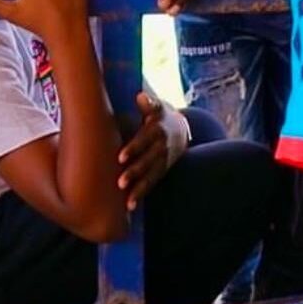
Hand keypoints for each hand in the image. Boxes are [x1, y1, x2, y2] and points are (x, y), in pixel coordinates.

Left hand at [117, 92, 188, 209]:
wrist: (182, 129)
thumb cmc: (160, 116)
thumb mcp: (158, 107)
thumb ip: (149, 103)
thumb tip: (141, 97)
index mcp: (158, 129)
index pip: (145, 139)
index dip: (134, 148)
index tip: (121, 157)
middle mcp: (162, 147)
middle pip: (148, 160)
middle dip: (135, 172)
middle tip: (120, 182)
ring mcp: (164, 160)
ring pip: (151, 175)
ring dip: (139, 188)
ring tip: (127, 199)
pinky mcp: (163, 170)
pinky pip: (152, 183)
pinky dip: (142, 194)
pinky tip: (130, 206)